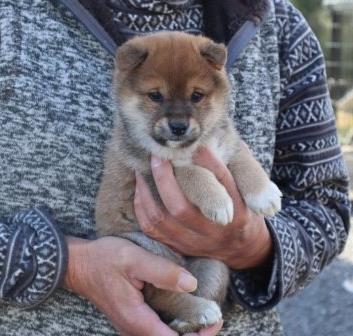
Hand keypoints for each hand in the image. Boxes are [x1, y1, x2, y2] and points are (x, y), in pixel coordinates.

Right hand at [63, 236, 222, 335]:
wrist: (80, 263)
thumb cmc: (104, 259)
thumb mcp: (133, 259)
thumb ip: (162, 272)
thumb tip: (191, 284)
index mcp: (136, 320)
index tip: (214, 320)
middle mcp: (135, 329)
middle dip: (196, 335)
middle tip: (214, 317)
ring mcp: (134, 324)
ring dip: (187, 330)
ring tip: (204, 313)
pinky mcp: (134, 317)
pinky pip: (158, 327)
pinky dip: (175, 323)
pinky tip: (185, 307)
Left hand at [134, 145, 272, 269]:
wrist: (242, 249)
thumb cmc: (244, 211)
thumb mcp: (250, 192)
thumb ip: (243, 167)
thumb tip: (232, 141)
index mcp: (237, 213)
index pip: (221, 185)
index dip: (206, 162)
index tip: (193, 143)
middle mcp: (214, 231)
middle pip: (182, 208)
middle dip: (164, 178)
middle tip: (157, 155)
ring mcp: (195, 242)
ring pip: (162, 219)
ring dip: (148, 192)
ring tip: (142, 170)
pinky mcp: (181, 248)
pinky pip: (153, 230)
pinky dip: (143, 208)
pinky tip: (141, 190)